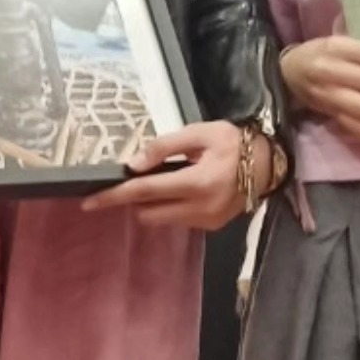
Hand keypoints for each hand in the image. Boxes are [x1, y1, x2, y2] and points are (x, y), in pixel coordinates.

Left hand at [83, 121, 247, 229]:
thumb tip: (133, 164)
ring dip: (152, 204)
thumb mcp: (199, 133)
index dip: (114, 196)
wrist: (269, 164)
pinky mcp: (211, 227)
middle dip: (134, 199)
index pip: (144, 192)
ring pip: (161, 220)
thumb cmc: (233, 142)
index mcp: (196, 183)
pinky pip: (177, 220)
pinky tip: (181, 188)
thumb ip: (164, 146)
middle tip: (135, 178)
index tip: (89, 202)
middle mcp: (200, 209)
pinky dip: (170, 207)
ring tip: (165, 179)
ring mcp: (206, 221)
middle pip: (148, 213)